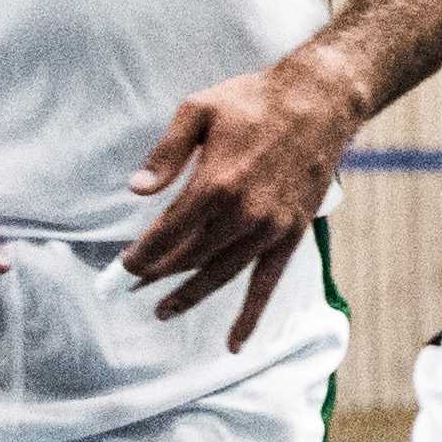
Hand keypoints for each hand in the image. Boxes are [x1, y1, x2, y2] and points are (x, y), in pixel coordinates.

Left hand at [121, 51, 358, 348]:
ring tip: (162, 310)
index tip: (120, 268)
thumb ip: (166, 153)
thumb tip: (136, 190)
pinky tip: (234, 343)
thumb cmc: (255, 100)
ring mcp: (268, 228)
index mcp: (214, 184)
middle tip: (131, 287)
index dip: (138, 257)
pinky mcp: (291, 233)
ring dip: (187, 296)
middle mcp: (241, 214)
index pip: (164, 235)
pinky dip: (250, 316)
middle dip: (155, 276)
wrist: (321, 98)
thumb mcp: (200, 109)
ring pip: (218, 275)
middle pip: (187, 258)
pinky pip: (267, 283)